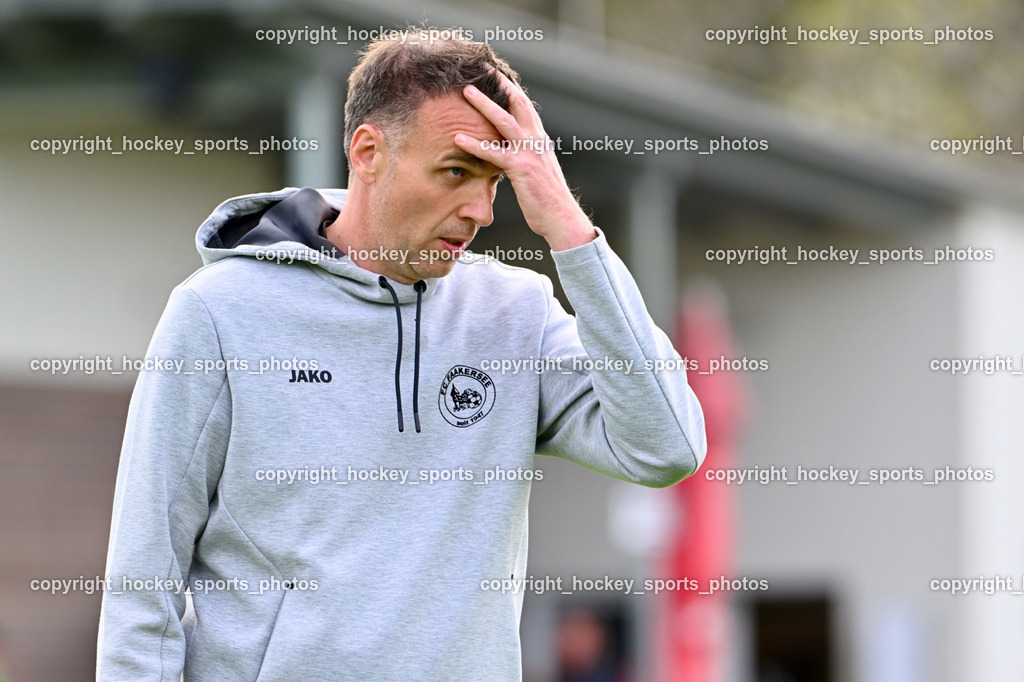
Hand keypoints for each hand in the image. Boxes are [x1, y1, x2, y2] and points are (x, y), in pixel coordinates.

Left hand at [454, 69, 596, 250]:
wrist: (562, 219)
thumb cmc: (547, 201)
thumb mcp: (537, 173)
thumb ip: (525, 158)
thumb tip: (511, 155)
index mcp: (540, 140)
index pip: (525, 108)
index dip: (511, 90)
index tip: (497, 76)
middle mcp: (537, 141)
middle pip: (518, 104)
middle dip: (500, 84)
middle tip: (483, 69)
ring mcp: (530, 153)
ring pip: (505, 121)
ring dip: (484, 104)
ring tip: (466, 91)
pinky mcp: (521, 169)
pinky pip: (494, 153)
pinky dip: (475, 144)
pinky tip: (458, 138)